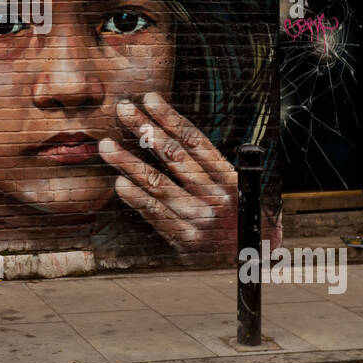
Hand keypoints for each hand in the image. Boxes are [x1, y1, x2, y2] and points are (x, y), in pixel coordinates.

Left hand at [99, 91, 238, 260]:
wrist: (256, 263)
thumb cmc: (243, 218)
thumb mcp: (242, 190)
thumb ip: (214, 168)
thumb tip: (176, 133)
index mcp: (231, 178)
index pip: (196, 141)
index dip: (171, 118)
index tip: (150, 98)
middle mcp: (215, 196)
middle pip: (174, 156)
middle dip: (145, 129)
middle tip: (123, 110)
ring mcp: (199, 219)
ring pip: (158, 185)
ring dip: (129, 163)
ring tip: (106, 146)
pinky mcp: (185, 241)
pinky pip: (156, 215)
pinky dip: (137, 198)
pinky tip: (119, 183)